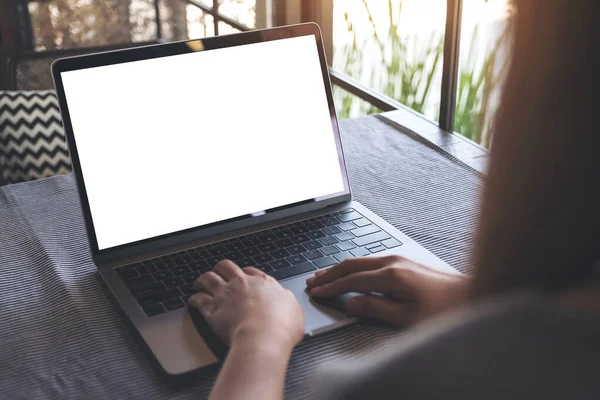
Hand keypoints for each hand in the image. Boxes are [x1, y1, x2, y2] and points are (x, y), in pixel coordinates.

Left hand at [188, 260, 304, 349]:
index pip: (250, 271)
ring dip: (202, 280)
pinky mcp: (212, 309)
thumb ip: (288, 302)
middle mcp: (242, 284)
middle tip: (218, 272)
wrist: (262, 337)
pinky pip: (198, 299)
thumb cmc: (280, 326)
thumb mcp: (294, 310)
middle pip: (226, 266)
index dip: (244, 273)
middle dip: (221, 268)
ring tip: (199, 283)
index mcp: (263, 283)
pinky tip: (192, 302)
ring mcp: (225, 294)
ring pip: (208, 278)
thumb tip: (287, 300)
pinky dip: (194, 300)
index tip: (242, 276)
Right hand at [306, 256, 469, 324]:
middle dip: (329, 273)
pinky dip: (354, 266)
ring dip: (340, 268)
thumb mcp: (407, 317)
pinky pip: (370, 260)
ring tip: (324, 275)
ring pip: (360, 260)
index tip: (316, 293)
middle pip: (352, 263)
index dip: (331, 287)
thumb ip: (376, 308)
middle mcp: (393, 262)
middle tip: (312, 281)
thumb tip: (350, 303)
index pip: (351, 280)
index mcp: (391, 275)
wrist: (473, 295)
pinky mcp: (404, 261)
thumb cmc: (444, 310)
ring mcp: (399, 258)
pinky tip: (350, 272)